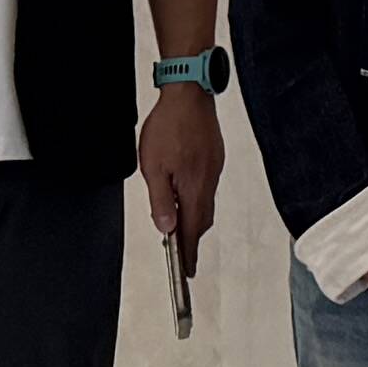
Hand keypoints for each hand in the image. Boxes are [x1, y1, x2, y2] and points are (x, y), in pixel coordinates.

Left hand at [137, 84, 221, 265]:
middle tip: (180, 253)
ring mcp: (214, 169)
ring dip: (194, 217)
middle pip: (203, 220)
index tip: (186, 271)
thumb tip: (166, 228)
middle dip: (192, 239)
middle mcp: (208, 181)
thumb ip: (160, 200)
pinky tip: (184, 194)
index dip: (188, 253)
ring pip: (206, 203)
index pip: (193, 230)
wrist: (189, 95)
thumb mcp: (153, 167)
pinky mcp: (214, 158)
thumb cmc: (169, 127)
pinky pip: (208, 187)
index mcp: (193, 187)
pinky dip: (197, 199)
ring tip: (178, 224)